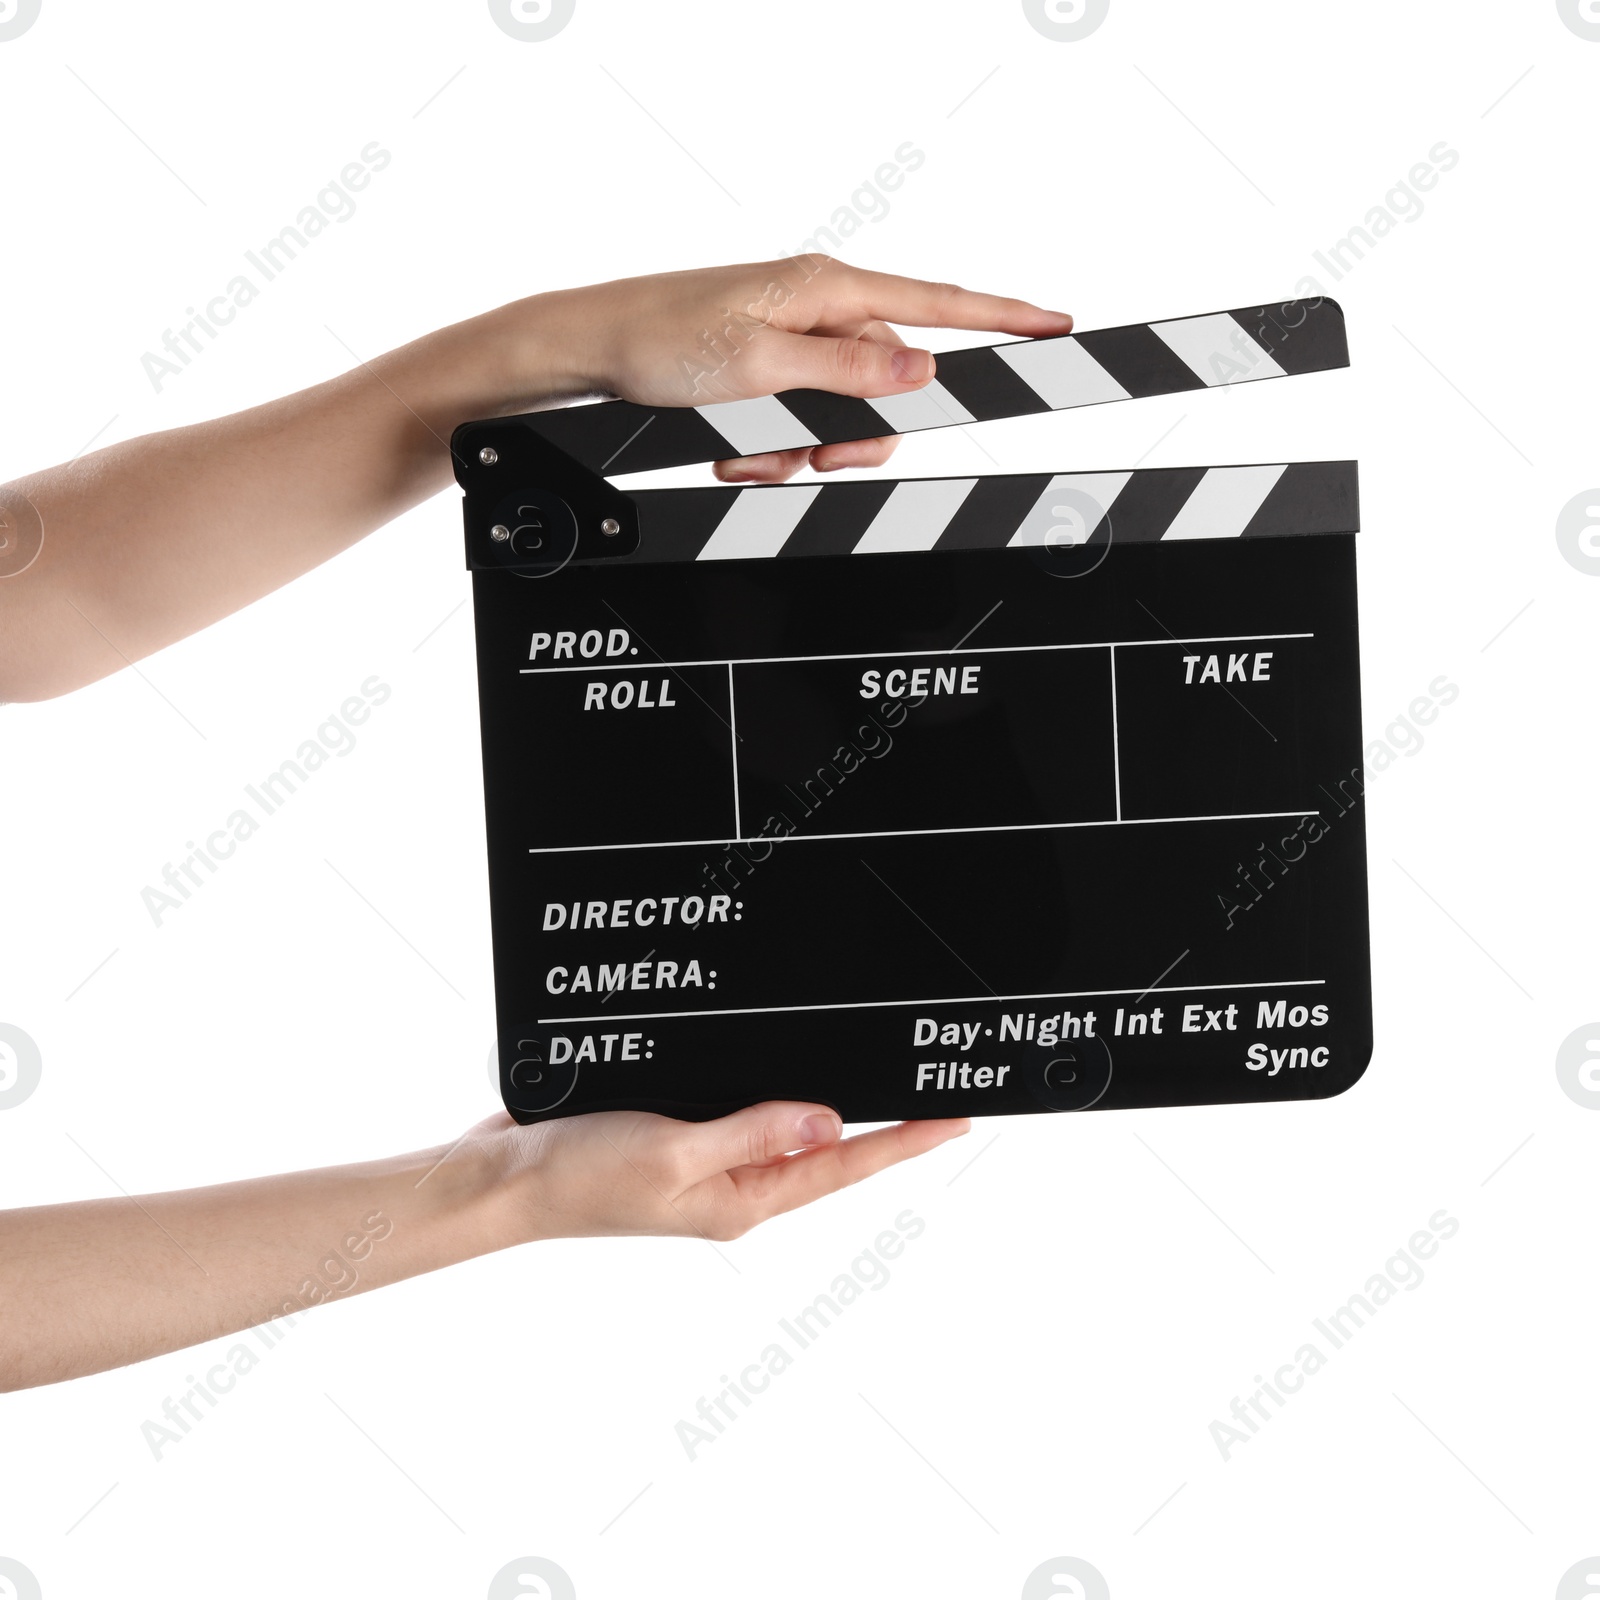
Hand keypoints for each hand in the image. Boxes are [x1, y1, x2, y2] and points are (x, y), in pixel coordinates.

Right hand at [475, 1101, 970, 1244]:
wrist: (505, 1177)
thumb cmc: (580, 1177)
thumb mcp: (674, 1155)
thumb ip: (753, 1133)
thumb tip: (829, 1119)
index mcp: (741, 1200)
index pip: (841, 1165)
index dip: (904, 1142)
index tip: (956, 1120)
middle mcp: (732, 1182)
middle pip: (823, 1147)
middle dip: (881, 1123)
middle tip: (934, 1093)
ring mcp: (704, 1159)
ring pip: (784, 1123)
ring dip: (828, 1099)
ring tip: (881, 1075)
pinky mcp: (676, 1131)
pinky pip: (740, 1106)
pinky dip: (769, 1084)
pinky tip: (783, 1060)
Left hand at [514, 256, 1072, 482]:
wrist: (591, 354)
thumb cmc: (660, 341)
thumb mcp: (759, 364)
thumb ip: (846, 371)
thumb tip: (920, 369)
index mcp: (828, 289)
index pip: (938, 305)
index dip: (1003, 318)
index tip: (1058, 329)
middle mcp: (821, 310)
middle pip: (891, 389)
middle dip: (852, 436)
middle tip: (808, 454)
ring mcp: (797, 343)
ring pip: (844, 419)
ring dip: (800, 451)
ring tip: (747, 448)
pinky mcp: (772, 373)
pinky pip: (802, 428)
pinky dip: (772, 451)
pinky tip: (733, 449)